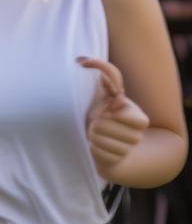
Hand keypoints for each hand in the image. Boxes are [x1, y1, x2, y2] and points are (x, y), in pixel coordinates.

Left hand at [78, 56, 148, 176]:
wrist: (103, 140)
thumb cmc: (104, 112)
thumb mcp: (106, 93)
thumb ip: (106, 75)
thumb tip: (84, 60)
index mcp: (139, 118)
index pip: (123, 112)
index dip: (108, 110)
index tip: (105, 109)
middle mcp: (137, 136)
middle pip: (103, 126)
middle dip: (94, 122)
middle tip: (96, 123)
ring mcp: (128, 151)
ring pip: (98, 140)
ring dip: (91, 135)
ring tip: (95, 133)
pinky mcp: (116, 163)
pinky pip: (96, 154)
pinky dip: (91, 148)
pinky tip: (95, 146)